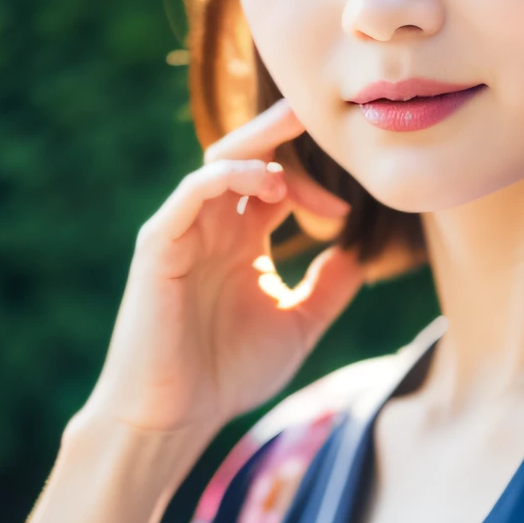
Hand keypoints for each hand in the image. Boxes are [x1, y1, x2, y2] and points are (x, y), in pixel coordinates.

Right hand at [81, 99, 365, 442]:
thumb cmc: (229, 372)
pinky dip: (226, 177)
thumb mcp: (297, 324)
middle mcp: (213, 227)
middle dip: (277, 128)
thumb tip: (363, 254)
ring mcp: (184, 232)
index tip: (346, 213)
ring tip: (290, 155)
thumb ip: (329, 288)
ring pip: (217, 164)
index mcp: (242, 240)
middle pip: (244, 154)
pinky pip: (189, 194)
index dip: (312, 186)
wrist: (176, 415)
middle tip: (313, 107)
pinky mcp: (160, 245)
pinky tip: (262, 182)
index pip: (277, 183)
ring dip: (257, 149)